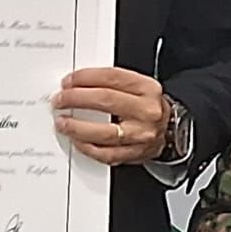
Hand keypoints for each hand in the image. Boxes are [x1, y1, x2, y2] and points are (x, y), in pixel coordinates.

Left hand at [53, 67, 168, 165]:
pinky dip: (87, 147)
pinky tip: (76, 140)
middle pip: (106, 101)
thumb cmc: (147, 108)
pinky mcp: (134, 154)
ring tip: (62, 122)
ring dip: (77, 127)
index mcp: (148, 89)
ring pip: (104, 132)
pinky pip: (105, 153)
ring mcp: (141, 135)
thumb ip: (111, 84)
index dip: (86, 78)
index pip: (112, 77)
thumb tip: (77, 84)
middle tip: (60, 100)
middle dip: (76, 99)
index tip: (68, 81)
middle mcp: (147, 111)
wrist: (170, 131)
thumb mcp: (138, 88)